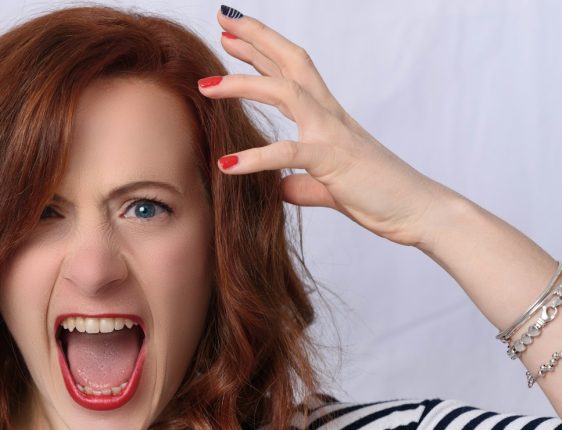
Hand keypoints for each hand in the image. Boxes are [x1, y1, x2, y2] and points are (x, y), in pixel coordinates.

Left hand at [199, 9, 457, 247]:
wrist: (420, 213)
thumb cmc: (380, 195)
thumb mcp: (329, 187)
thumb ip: (303, 184)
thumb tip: (282, 189)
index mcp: (328, 117)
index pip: (291, 72)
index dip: (262, 50)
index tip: (232, 35)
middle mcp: (330, 115)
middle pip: (291, 61)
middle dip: (256, 37)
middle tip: (222, 19)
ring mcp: (332, 134)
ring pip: (286, 92)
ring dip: (243, 84)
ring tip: (205, 86)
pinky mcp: (333, 161)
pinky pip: (289, 153)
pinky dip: (256, 157)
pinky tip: (227, 165)